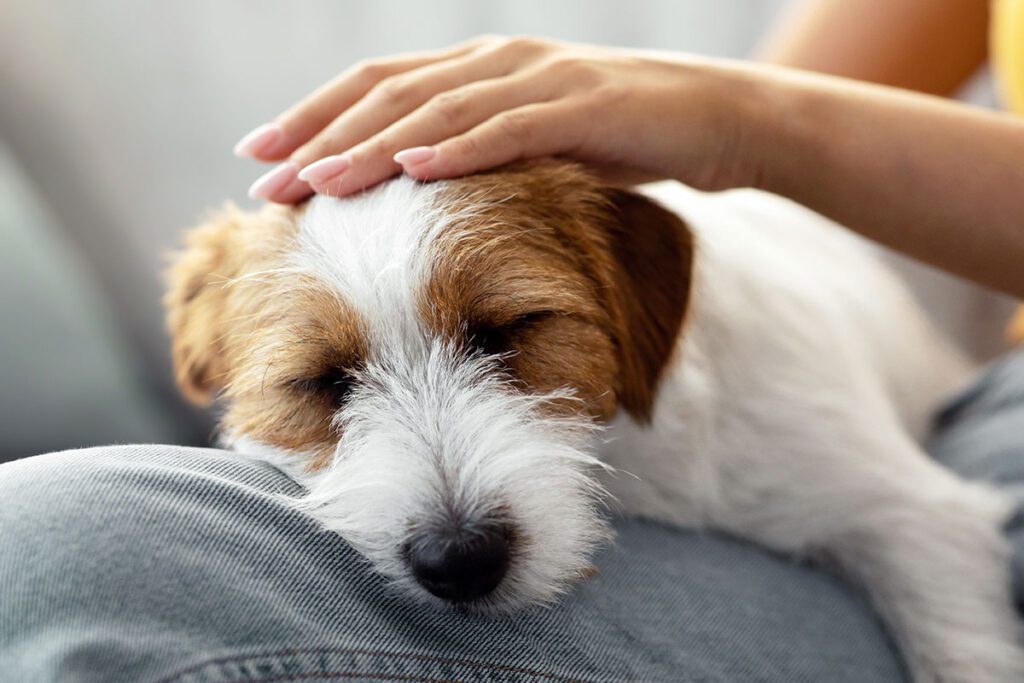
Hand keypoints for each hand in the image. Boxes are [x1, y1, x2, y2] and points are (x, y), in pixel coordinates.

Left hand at [234, 36, 763, 202]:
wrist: (718, 117)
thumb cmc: (623, 136)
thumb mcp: (536, 145)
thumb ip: (479, 154)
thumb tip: (419, 192)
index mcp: (480, 68)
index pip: (378, 87)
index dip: (314, 115)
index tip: (260, 155)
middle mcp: (499, 62)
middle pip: (390, 95)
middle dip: (320, 135)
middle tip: (264, 178)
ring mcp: (540, 80)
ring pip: (439, 111)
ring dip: (373, 147)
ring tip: (318, 182)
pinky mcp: (584, 108)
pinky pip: (511, 129)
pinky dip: (460, 149)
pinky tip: (415, 170)